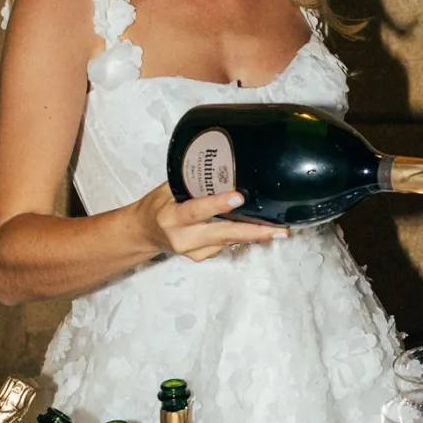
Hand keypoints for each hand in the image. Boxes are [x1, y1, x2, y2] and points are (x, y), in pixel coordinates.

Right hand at [135, 184, 288, 263]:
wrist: (142, 234)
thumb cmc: (157, 206)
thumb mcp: (167, 189)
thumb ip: (191, 182)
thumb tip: (222, 165)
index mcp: (171, 217)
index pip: (196, 211)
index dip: (218, 205)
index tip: (239, 198)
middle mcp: (183, 238)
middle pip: (222, 234)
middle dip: (253, 232)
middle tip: (279, 230)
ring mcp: (193, 251)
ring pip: (228, 241)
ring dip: (255, 235)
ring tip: (279, 230)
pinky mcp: (201, 257)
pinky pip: (225, 244)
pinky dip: (242, 236)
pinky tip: (259, 231)